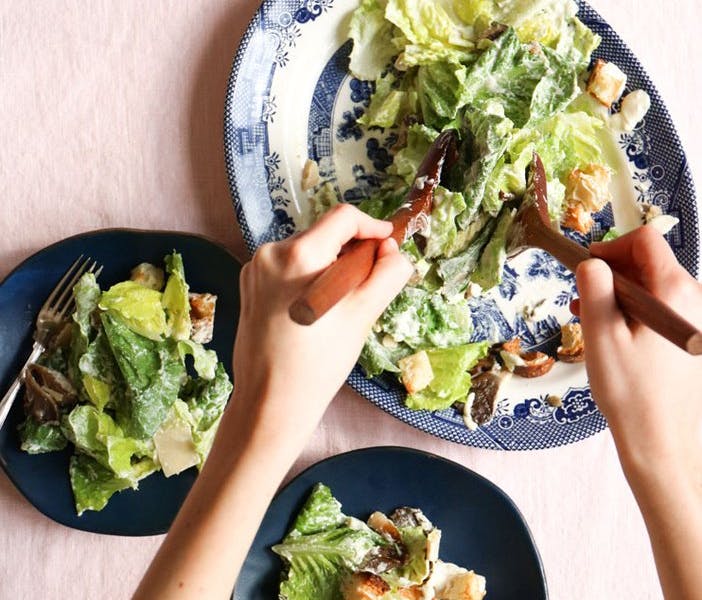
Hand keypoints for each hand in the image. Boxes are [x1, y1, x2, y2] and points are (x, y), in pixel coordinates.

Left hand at [232, 204, 412, 439]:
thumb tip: (393, 250)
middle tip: (366, 288)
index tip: (387, 244)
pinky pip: (288, 268)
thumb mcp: (362, 316)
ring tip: (338, 309)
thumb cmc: (318, 363)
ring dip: (330, 268)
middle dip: (351, 254)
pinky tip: (314, 313)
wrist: (270, 402)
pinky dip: (308, 279)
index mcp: (298, 254)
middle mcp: (270, 252)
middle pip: (325, 236)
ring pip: (307, 252)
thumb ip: (386, 274)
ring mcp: (255, 269)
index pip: (344, 218)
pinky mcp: (248, 285)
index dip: (372, 227)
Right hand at [574, 226, 701, 599]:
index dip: (610, 247)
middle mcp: (691, 300)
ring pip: (650, 285)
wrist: (659, 439)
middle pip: (648, 261)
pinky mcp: (685, 336)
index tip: (585, 268)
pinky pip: (655, 307)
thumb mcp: (602, 336)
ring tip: (588, 315)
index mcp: (674, 292)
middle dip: (611, 270)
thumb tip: (590, 261)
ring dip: (616, 292)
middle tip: (581, 296)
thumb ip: (595, 289)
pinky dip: (629, 309)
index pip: (644, 241)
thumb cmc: (630, 391)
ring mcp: (691, 319)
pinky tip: (608, 331)